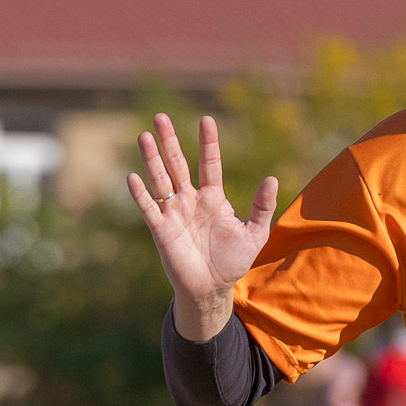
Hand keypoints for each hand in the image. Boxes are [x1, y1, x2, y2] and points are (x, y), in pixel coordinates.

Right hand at [128, 114, 278, 331]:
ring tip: (145, 136)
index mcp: (213, 197)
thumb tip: (272, 179)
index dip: (208, 143)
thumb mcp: (254, 234)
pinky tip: (133, 177)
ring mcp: (174, 213)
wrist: (212, 288)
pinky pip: (149, 209)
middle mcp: (190, 200)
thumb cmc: (233, 261)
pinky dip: (141, 195)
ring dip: (152, 159)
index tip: (207, 120)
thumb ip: (262, 207)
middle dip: (170, 141)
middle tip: (161, 117)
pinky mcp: (161, 230)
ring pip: (161, 180)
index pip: (209, 163)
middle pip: (178, 164)